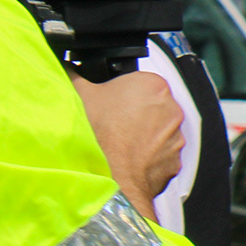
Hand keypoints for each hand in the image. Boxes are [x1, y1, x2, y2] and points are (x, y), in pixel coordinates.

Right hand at [73, 72, 183, 220]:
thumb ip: (75, 75)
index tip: (109, 103)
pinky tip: (127, 159)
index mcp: (152, 85)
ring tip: (118, 144)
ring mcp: (177, 137)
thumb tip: (68, 69)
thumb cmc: (98, 134)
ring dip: (142, 136)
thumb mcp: (78, 93)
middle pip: (151, 107)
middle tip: (111, 124)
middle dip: (134, 114)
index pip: (138, 83)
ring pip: (158, 132)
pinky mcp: (175, 161)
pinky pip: (161, 155)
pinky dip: (148, 157)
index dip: (121, 93)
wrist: (110, 176)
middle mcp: (172, 109)